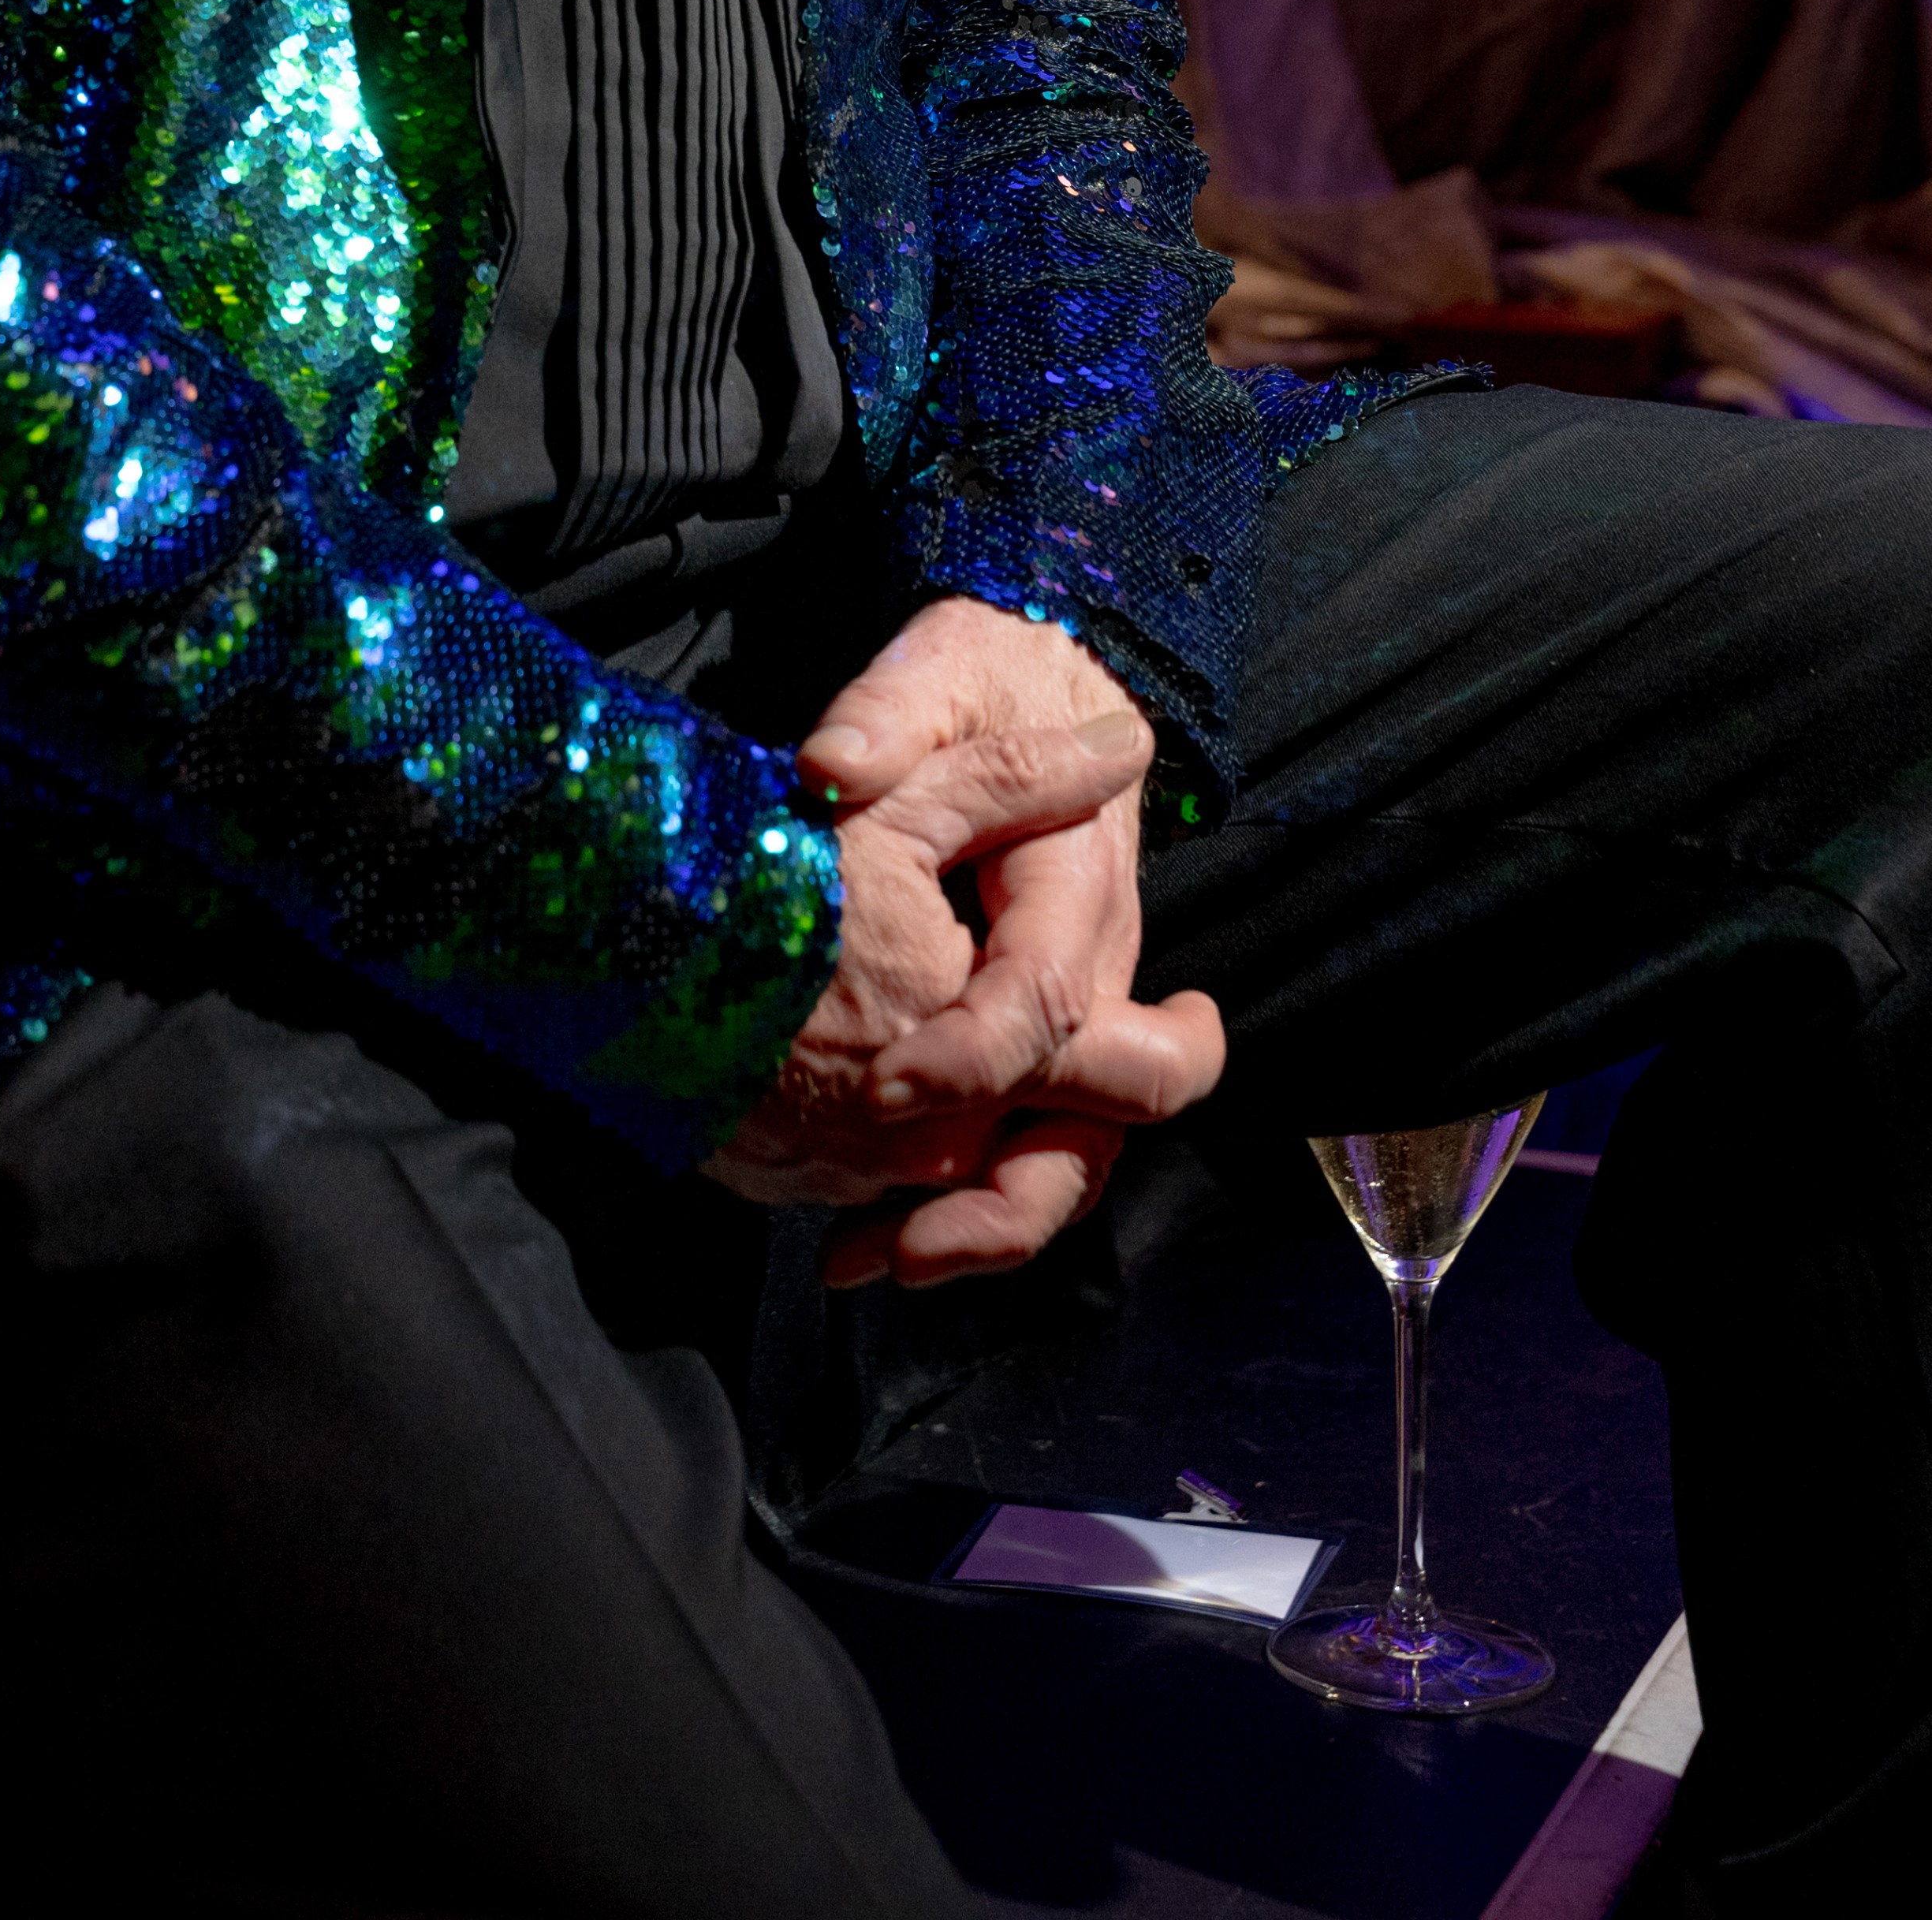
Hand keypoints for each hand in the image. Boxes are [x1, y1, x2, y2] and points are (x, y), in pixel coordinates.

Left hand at [705, 600, 1224, 1282]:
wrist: (1039, 687)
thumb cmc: (985, 680)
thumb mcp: (939, 671)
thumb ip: (891, 715)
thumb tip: (832, 766)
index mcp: (1075, 884)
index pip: (1045, 993)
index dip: (971, 1053)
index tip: (881, 1086)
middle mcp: (1096, 966)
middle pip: (1099, 1110)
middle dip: (1008, 1190)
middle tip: (908, 1237)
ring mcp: (1076, 1014)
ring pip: (1069, 1152)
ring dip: (983, 1223)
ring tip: (876, 1260)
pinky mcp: (1038, 1042)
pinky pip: (1022, 1144)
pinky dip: (954, 1204)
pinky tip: (860, 1242)